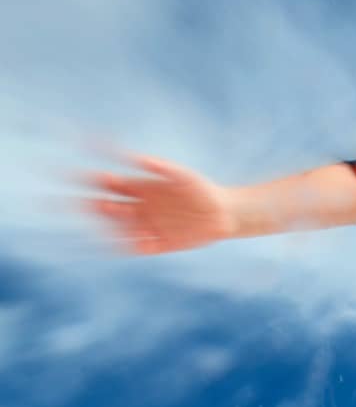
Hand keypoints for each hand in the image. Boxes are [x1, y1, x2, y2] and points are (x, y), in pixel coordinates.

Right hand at [79, 152, 236, 254]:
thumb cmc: (202, 190)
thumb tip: (140, 159)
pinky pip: (140, 246)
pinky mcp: (161, 243)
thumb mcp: (182, 175)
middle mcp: (141, 207)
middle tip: (81, 203)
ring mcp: (149, 226)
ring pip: (121, 227)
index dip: (94, 181)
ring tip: (97, 225)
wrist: (224, 214)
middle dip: (94, 204)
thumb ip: (162, 168)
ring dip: (108, 226)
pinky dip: (128, 245)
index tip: (82, 177)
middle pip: (109, 206)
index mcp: (141, 188)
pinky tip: (118, 244)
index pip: (110, 184)